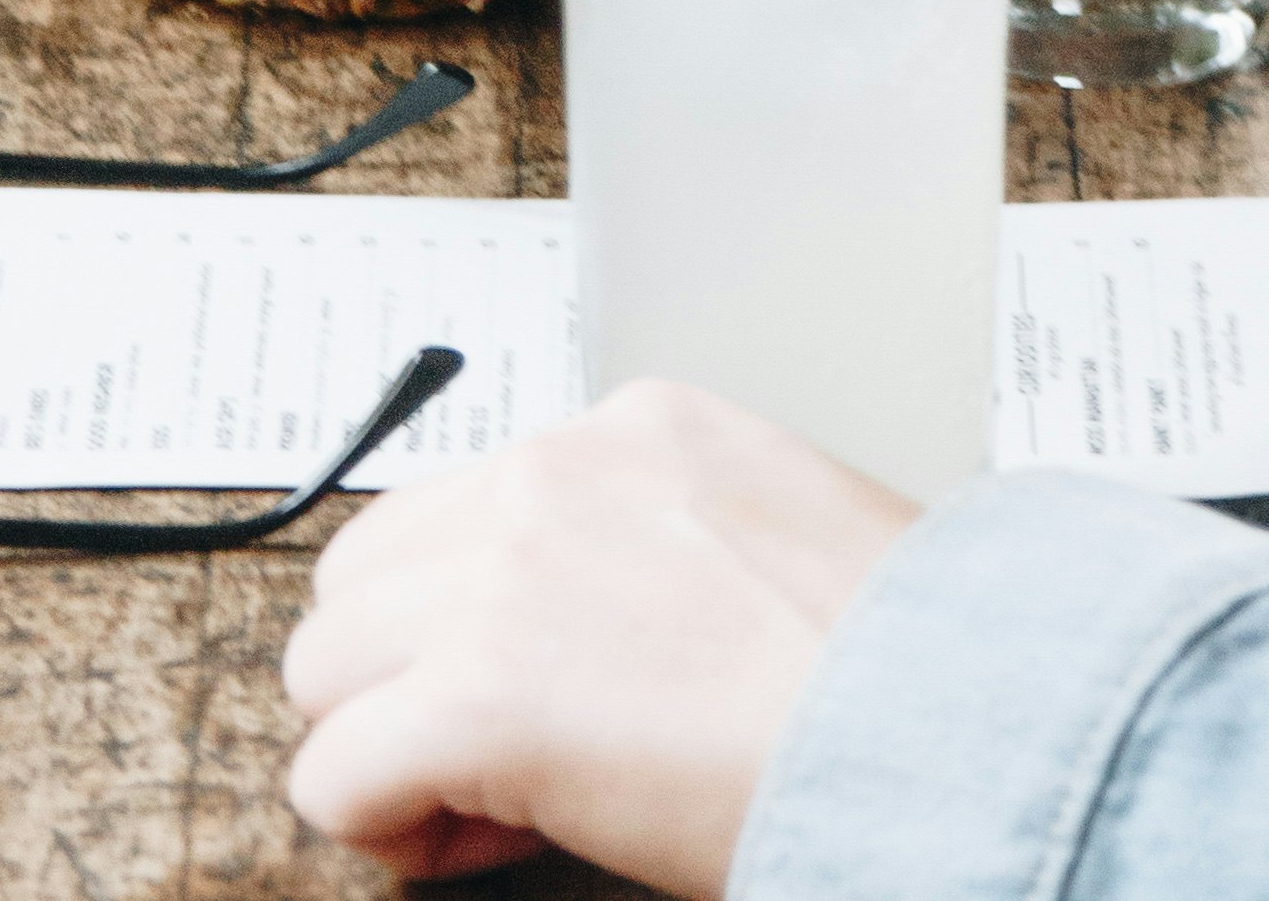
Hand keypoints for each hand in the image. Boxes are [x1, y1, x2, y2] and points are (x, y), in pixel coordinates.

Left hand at [281, 380, 916, 891]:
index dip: (471, 621)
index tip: (539, 698)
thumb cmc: (889, 668)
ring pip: (326, 669)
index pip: (460, 508)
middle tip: (488, 766)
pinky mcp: (479, 694)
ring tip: (484, 806)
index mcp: (633, 428)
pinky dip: (380, 821)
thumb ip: (654, 547)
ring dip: (383, 742)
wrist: (942, 722)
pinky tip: (469, 840)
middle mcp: (552, 475)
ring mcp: (504, 576)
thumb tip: (575, 643)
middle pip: (362, 577)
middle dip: (401, 676)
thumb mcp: (771, 536)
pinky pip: (335, 772)